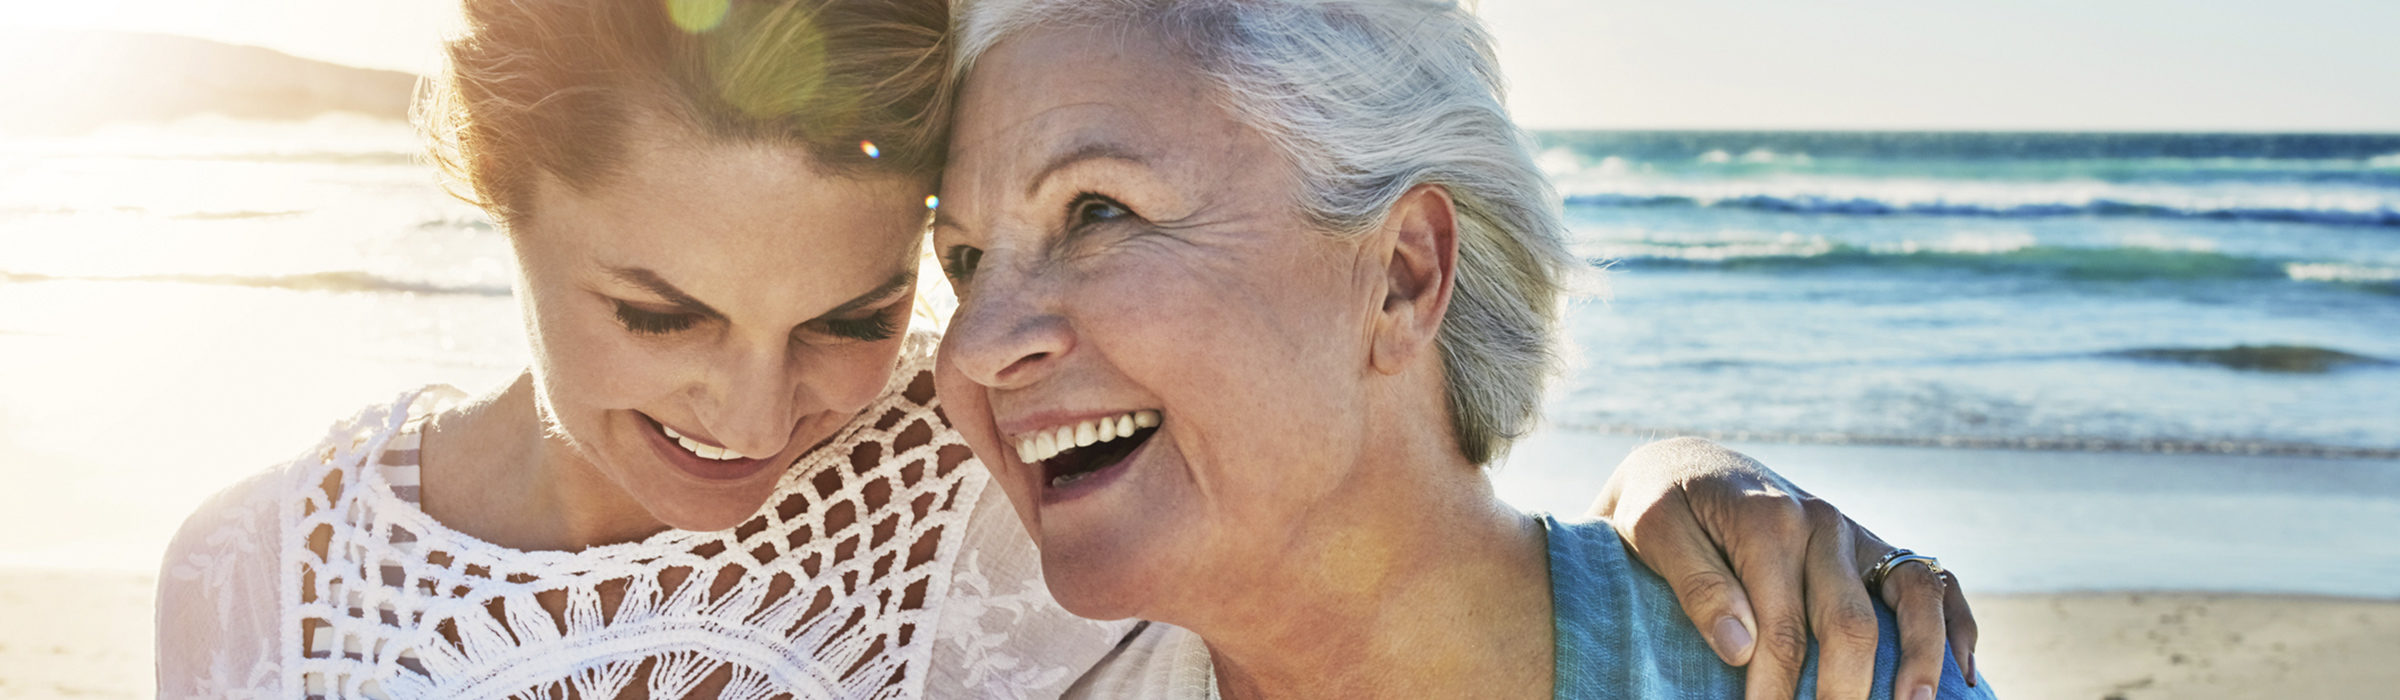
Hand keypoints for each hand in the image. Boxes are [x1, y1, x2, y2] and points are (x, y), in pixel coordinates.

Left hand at [1590, 437, 1976, 699]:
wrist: (1688, 467)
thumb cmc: (1664, 505)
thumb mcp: (1654, 529)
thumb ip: (1696, 584)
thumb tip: (1741, 646)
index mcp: (1770, 522)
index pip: (1782, 628)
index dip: (1774, 690)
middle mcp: (1824, 523)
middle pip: (1850, 625)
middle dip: (1843, 693)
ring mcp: (1856, 533)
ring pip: (1912, 596)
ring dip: (1920, 661)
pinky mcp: (1874, 545)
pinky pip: (1933, 579)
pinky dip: (1957, 624)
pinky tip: (1962, 674)